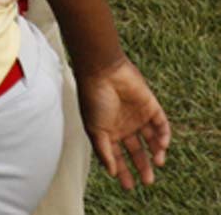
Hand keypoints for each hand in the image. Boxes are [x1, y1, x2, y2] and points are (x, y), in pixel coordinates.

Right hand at [77, 55, 170, 188]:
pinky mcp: (150, 105)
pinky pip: (161, 124)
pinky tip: (161, 145)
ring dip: (156, 152)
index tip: (129, 186)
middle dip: (142, 166)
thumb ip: (103, 151)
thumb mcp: (94, 129)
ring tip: (158, 162)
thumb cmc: (93, 98)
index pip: (118, 155)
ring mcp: (138, 115)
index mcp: (108, 131)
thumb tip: (111, 172)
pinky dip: (164, 136)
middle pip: (136, 150)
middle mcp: (124, 125)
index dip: (123, 171)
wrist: (103, 71)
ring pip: (152, 139)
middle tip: (148, 180)